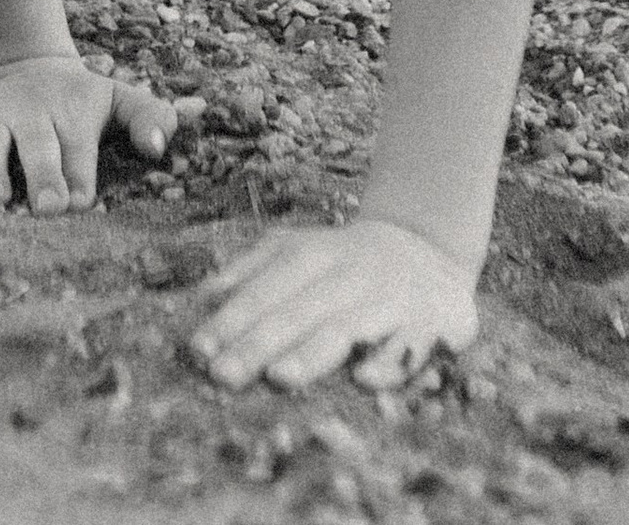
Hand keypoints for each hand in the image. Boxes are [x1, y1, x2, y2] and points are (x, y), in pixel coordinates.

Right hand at [0, 55, 198, 213]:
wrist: (26, 65)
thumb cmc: (82, 101)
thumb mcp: (120, 99)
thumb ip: (151, 116)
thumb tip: (162, 145)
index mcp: (73, 111)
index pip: (78, 147)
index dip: (80, 176)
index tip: (82, 202)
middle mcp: (31, 113)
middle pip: (36, 146)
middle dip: (43, 176)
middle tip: (49, 208)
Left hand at [189, 216, 479, 393]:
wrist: (430, 249)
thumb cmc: (347, 261)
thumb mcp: (301, 249)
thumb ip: (254, 267)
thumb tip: (206, 294)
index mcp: (317, 253)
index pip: (268, 286)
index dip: (233, 317)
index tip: (199, 349)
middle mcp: (351, 273)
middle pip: (300, 310)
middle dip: (259, 343)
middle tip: (222, 376)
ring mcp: (389, 299)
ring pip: (346, 327)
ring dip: (312, 352)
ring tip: (279, 377)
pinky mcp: (428, 324)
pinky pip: (407, 346)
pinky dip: (387, 362)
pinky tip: (363, 379)